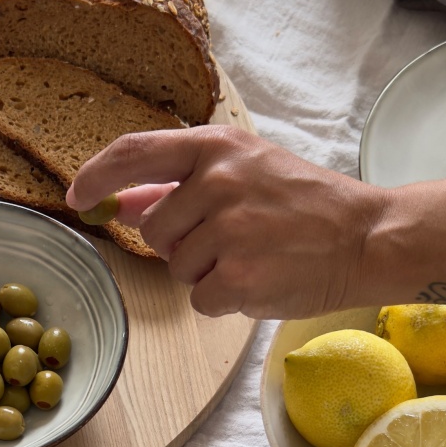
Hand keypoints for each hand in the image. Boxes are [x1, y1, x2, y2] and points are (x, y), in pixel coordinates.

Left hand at [67, 126, 380, 317]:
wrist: (367, 237)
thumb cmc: (305, 203)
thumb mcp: (245, 171)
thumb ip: (178, 183)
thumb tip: (117, 200)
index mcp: (216, 146)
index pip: (131, 153)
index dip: (95, 176)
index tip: (77, 196)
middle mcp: (218, 182)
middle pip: (154, 229)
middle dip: (180, 243)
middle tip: (231, 238)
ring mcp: (228, 230)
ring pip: (177, 268)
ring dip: (206, 272)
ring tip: (253, 255)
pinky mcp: (239, 276)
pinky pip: (200, 300)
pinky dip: (224, 300)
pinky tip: (260, 279)